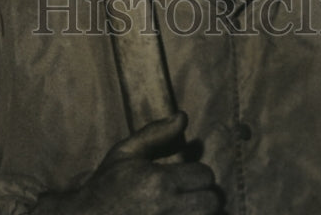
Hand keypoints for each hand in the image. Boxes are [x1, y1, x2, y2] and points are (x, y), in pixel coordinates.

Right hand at [32, 111, 221, 214]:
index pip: (205, 175)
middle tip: (192, 194)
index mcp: (160, 183)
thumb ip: (156, 133)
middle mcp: (167, 209)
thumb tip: (183, 116)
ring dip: (200, 211)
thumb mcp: (126, 152)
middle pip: (213, 203)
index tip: (187, 175)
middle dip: (207, 196)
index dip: (199, 173)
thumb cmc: (107, 185)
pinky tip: (178, 213)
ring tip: (187, 207)